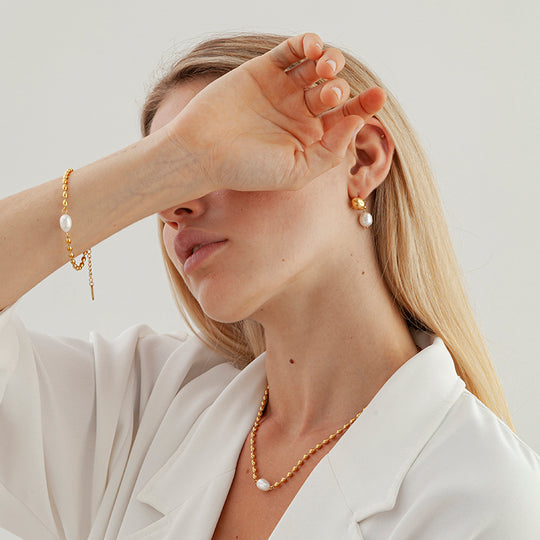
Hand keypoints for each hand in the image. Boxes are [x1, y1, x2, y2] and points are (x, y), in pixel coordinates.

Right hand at [166, 32, 385, 192]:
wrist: (201, 153)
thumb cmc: (246, 170)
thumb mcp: (295, 172)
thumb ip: (329, 152)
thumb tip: (355, 123)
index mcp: (310, 137)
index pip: (346, 117)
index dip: (365, 105)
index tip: (378, 96)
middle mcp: (299, 112)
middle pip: (334, 90)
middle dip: (338, 88)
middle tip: (327, 95)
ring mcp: (282, 89)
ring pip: (318, 66)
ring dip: (329, 62)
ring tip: (323, 70)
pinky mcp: (263, 69)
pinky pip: (292, 50)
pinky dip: (307, 43)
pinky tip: (312, 48)